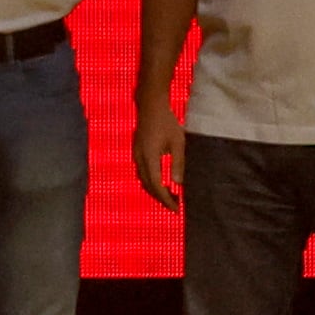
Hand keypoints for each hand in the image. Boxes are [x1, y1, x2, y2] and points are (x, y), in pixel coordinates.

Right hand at [136, 96, 184, 210]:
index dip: (166, 198)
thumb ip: (178, 163)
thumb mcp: (178, 143)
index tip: (176, 209)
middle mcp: (140, 158)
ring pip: (143, 179)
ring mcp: (136, 154)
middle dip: (160, 197)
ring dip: (155, 190)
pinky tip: (161, 180)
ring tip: (170, 195)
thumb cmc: (167, 123)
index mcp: (150, 157)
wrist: (150, 106)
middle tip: (175, 206)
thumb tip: (178, 183)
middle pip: (147, 185)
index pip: (156, 184)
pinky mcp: (137, 150)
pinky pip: (142, 171)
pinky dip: (151, 181)